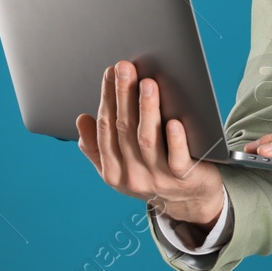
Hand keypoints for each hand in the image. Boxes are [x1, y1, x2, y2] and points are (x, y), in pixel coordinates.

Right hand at [75, 60, 225, 229]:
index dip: (106, 98)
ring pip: (148, 140)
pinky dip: (175, 140)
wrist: (190, 203)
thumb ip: (98, 146)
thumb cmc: (153, 175)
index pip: (105, 128)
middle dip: (123, 95)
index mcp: (113, 171)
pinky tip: (174, 120)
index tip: (109, 72)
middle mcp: (132, 176)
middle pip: (124, 129)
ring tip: (148, 83)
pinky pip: (177, 159)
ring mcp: (158, 178)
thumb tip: (82, 119)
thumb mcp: (120, 167)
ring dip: (147, 109)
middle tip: (124, 67)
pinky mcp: (184, 178)